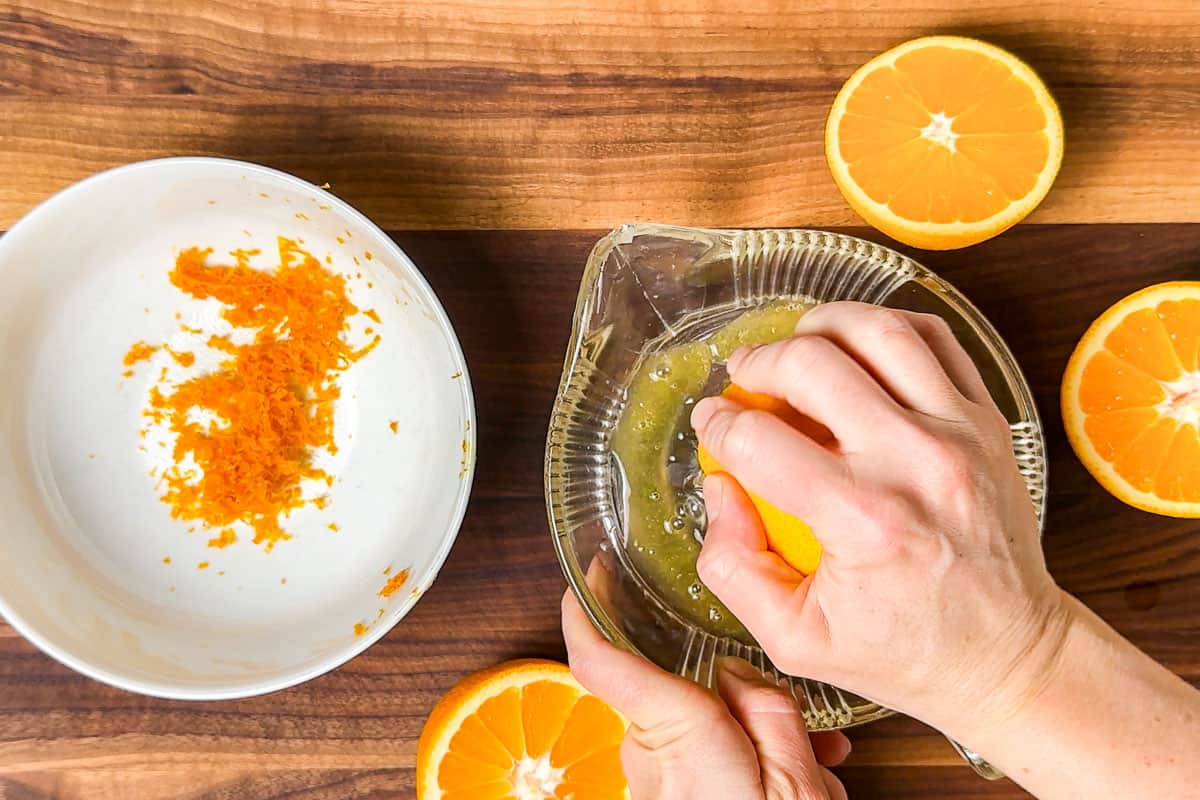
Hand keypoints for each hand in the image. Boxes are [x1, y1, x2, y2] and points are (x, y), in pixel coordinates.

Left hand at [562, 590, 849, 799]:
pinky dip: (736, 768)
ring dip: (743, 741)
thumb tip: (738, 674)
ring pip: (691, 735)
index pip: (603, 665)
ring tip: (812, 771)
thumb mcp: (797, 781)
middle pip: (673, 696)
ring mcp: (655, 792)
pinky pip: (695, 769)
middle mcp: (652, 765)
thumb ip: (767, 710)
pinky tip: (792, 783)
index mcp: (679, 741)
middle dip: (728, 699)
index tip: (582, 582)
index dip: (584, 615)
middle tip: (795, 727)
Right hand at [691, 301, 1073, 739]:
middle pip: (811, 363)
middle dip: (756, 363)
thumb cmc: (902, 652)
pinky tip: (854, 350)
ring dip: (818, 327)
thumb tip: (719, 486)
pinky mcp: (986, 420)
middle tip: (741, 381)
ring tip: (794, 350)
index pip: (758, 440)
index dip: (717, 425)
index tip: (711, 426)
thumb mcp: (794, 639)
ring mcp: (959, 432)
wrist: (1008, 654)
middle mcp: (915, 463)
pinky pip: (932, 337)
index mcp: (863, 523)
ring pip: (875, 330)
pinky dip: (883, 328)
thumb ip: (733, 565)